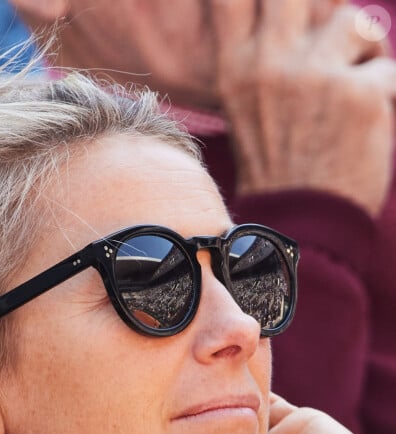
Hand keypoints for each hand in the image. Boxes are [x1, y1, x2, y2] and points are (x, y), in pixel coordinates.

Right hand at [210, 0, 395, 215]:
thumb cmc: (280, 169)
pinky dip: (384, 94)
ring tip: (357, 84)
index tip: (281, 15)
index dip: (262, 1)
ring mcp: (316, 76)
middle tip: (332, 44)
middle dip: (321, 8)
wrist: (303, 226)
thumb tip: (315, 8)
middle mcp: (270, 64)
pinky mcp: (360, 94)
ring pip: (352, 21)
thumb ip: (267, 57)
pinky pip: (386, 70)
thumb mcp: (250, 109)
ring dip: (363, 49)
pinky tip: (369, 124)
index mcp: (236, 69)